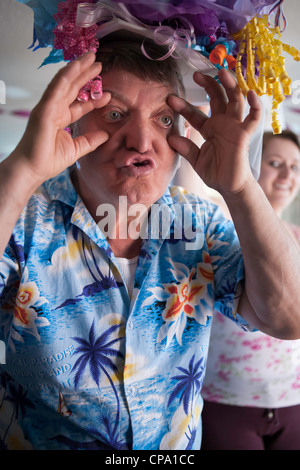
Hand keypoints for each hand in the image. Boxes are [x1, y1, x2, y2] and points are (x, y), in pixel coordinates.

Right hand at [11, 52, 110, 186]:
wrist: (32, 169)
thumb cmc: (48, 161)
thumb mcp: (76, 149)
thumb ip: (90, 141)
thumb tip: (106, 135)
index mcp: (60, 119)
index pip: (79, 105)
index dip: (93, 99)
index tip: (107, 94)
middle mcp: (53, 109)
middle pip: (72, 88)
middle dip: (85, 75)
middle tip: (99, 63)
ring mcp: (48, 107)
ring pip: (64, 82)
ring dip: (77, 68)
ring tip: (90, 57)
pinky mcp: (44, 108)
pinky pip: (56, 88)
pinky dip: (66, 76)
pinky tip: (76, 66)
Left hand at [167, 68, 261, 196]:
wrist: (229, 187)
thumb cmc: (215, 172)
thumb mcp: (196, 160)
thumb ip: (185, 148)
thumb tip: (171, 138)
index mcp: (210, 128)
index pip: (195, 113)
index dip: (183, 106)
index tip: (170, 99)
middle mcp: (222, 123)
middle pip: (217, 98)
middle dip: (208, 85)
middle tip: (196, 74)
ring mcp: (234, 127)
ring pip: (235, 100)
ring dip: (230, 85)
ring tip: (222, 72)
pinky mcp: (244, 135)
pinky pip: (253, 118)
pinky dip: (255, 105)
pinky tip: (251, 93)